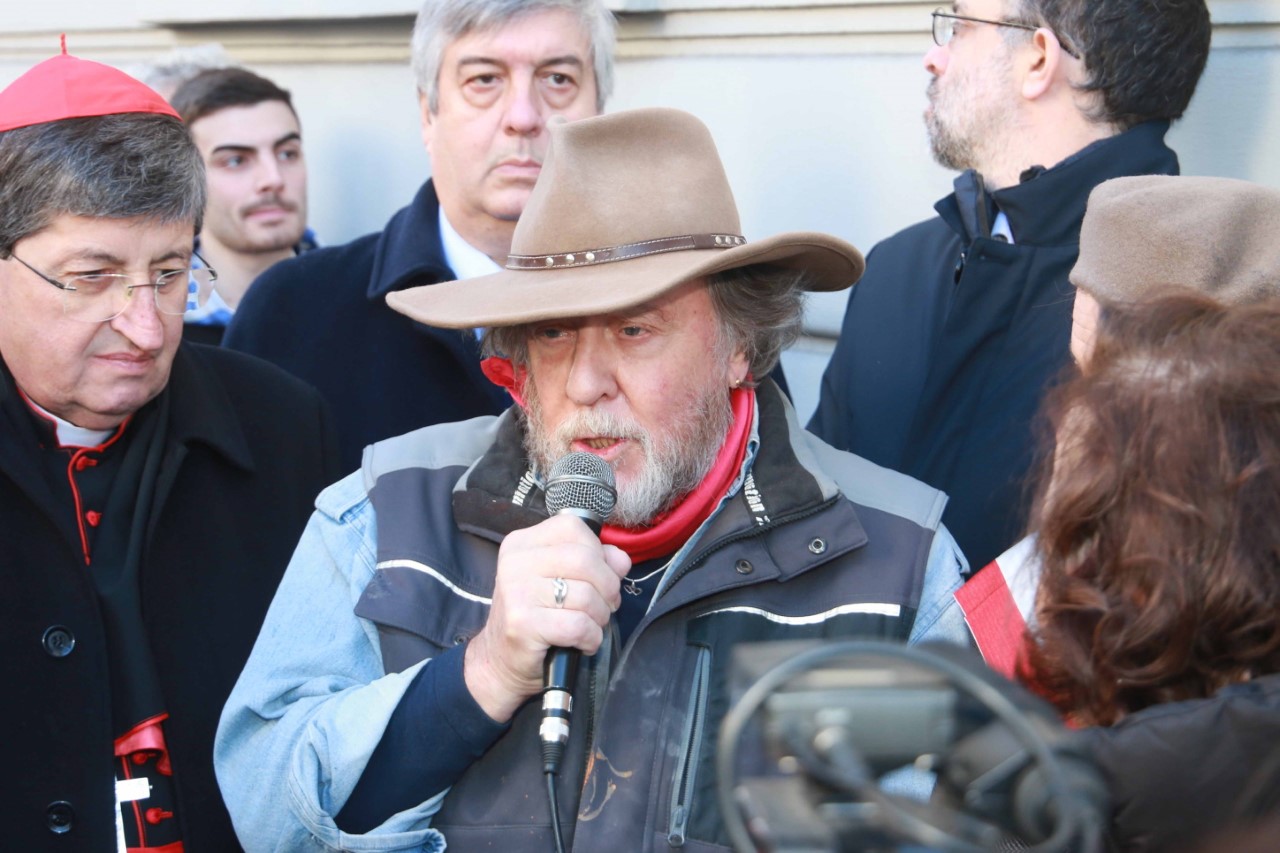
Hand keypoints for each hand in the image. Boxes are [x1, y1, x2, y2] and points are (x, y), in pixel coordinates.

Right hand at [463, 514, 630, 721]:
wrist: (501, 661)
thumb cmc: (537, 616)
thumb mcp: (562, 579)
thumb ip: (595, 561)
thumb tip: (620, 561)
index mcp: (523, 543)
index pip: (574, 527)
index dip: (598, 553)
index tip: (598, 576)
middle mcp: (515, 562)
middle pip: (585, 560)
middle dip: (608, 587)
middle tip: (605, 605)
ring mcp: (516, 592)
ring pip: (586, 595)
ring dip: (600, 617)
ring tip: (590, 625)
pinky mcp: (522, 624)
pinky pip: (578, 626)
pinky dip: (591, 638)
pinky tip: (583, 643)